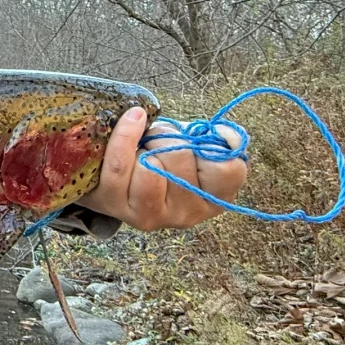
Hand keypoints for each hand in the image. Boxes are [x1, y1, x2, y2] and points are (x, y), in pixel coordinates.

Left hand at [77, 106, 247, 230]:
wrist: (118, 174)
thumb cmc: (165, 156)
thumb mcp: (195, 145)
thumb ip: (214, 139)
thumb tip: (223, 135)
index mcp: (215, 199)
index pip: (227, 169)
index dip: (209, 146)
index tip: (195, 142)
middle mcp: (186, 214)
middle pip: (182, 157)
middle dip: (168, 137)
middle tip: (160, 140)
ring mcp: (151, 215)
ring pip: (152, 164)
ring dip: (146, 143)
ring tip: (143, 147)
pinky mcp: (117, 206)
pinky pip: (120, 166)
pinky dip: (123, 140)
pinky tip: (130, 130)